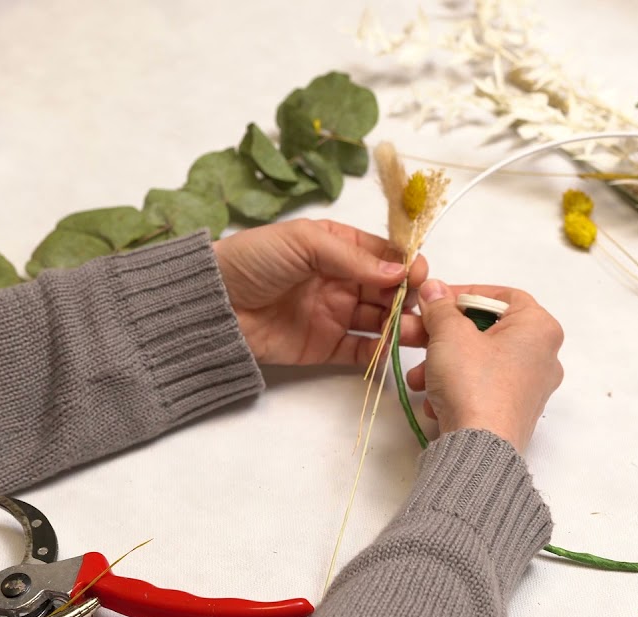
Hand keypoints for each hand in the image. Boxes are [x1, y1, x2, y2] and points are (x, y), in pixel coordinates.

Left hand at [213, 219, 427, 365]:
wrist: (213, 304)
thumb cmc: (253, 260)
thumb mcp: (304, 243)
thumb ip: (352, 257)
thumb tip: (399, 271)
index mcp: (337, 248)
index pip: (384, 256)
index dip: (405, 264)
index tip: (420, 274)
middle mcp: (342, 281)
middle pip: (389, 290)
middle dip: (409, 297)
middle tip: (423, 307)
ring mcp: (335, 315)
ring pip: (381, 321)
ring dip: (401, 325)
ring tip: (415, 331)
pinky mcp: (326, 347)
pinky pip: (361, 351)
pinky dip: (379, 352)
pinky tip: (390, 349)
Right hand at [406, 280, 563, 453]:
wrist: (480, 448)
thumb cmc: (474, 382)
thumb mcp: (449, 335)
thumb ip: (440, 307)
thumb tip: (434, 289)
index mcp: (539, 328)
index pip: (501, 296)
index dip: (463, 294)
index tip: (434, 300)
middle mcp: (543, 356)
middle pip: (485, 331)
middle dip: (441, 334)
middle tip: (411, 333)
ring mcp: (531, 387)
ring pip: (479, 361)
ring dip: (441, 364)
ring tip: (416, 378)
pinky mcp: (515, 412)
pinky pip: (482, 387)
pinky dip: (456, 388)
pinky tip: (433, 401)